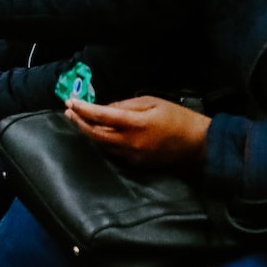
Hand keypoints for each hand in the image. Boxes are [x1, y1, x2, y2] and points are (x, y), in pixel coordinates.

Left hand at [66, 96, 211, 167]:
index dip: (83, 109)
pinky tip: (99, 133)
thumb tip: (104, 108)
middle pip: (96, 135)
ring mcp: (133, 157)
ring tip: (79, 120)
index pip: (102, 116)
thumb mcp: (152, 102)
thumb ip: (125, 105)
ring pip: (103, 145)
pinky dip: (103, 142)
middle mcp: (131, 143)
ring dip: (89, 133)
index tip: (70, 102)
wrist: (197, 144)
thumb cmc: (176, 118)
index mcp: (136, 124)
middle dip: (79, 123)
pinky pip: (114, 152)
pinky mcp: (136, 165)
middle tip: (69, 112)